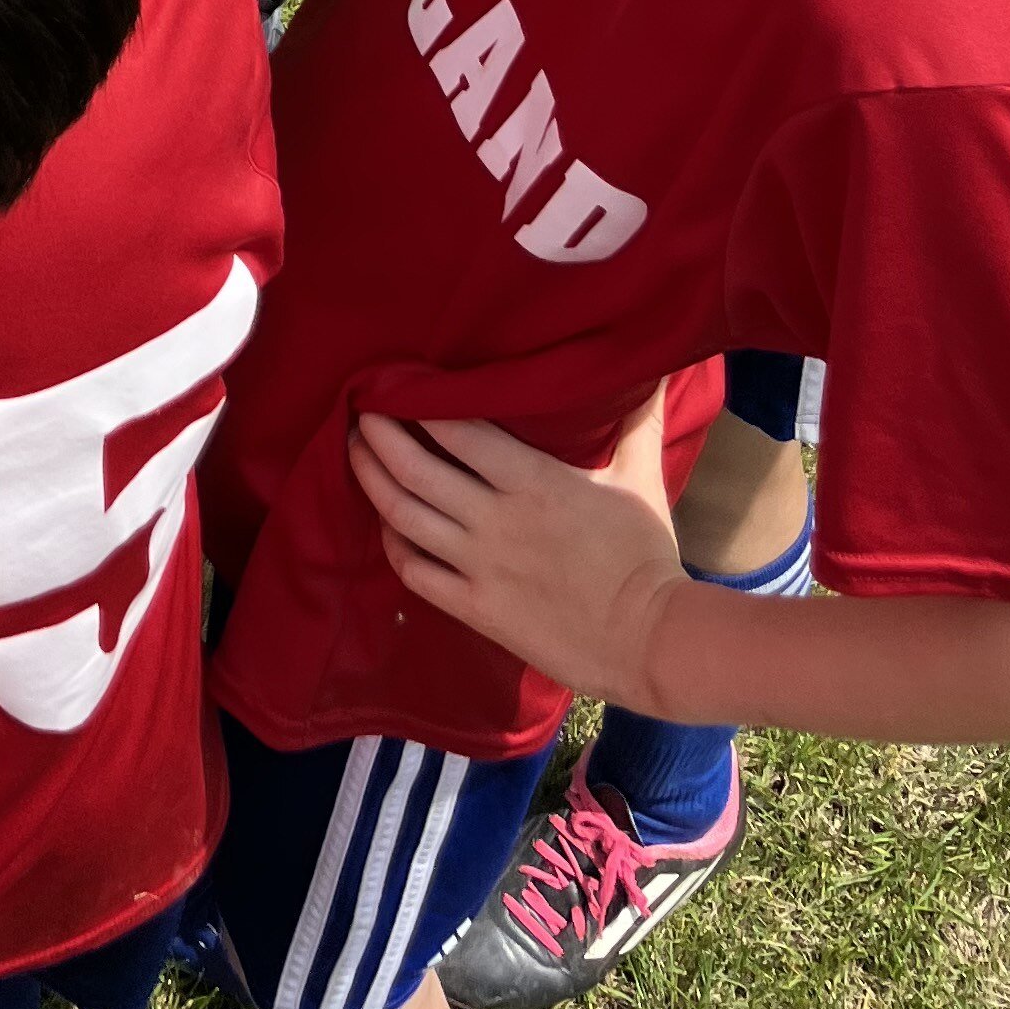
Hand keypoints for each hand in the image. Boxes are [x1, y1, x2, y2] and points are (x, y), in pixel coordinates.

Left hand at [350, 396, 681, 704]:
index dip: (419, 403)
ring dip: (372, 480)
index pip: (456, 429)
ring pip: (404, 516)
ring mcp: (481, 567)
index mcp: (531, 480)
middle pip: (414, 468)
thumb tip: (653, 365)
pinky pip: (415, 572)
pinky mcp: (477, 610)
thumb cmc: (646, 554)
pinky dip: (392, 543)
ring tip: (356, 453)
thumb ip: (635, 420)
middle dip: (378, 434)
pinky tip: (387, 524)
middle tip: (361, 411)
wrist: (652, 643)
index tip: (397, 382)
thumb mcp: (640, 477)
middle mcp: (495, 520)